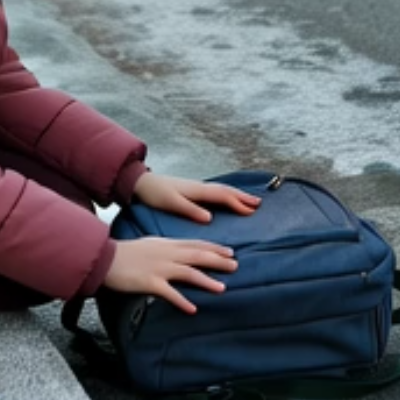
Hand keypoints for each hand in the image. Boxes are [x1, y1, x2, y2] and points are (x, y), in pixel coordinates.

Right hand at [103, 236, 238, 313]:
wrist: (106, 258)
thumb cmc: (126, 252)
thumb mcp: (150, 244)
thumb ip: (167, 248)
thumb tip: (181, 253)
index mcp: (167, 244)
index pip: (196, 244)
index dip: (214, 248)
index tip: (230, 251)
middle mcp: (167, 254)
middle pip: (198, 256)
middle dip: (218, 261)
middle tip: (236, 266)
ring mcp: (160, 268)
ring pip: (189, 273)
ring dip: (206, 280)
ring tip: (221, 288)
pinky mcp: (150, 282)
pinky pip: (170, 293)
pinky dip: (182, 301)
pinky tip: (193, 309)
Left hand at [132, 172, 261, 223]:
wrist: (141, 182)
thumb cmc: (155, 194)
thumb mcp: (171, 204)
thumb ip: (190, 210)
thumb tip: (210, 217)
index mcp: (197, 190)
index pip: (222, 196)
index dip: (238, 203)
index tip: (252, 210)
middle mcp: (200, 186)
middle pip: (226, 191)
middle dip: (242, 197)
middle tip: (258, 204)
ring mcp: (197, 187)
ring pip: (221, 190)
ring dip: (236, 195)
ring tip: (249, 201)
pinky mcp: (192, 190)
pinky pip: (215, 191)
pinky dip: (226, 194)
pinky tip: (228, 199)